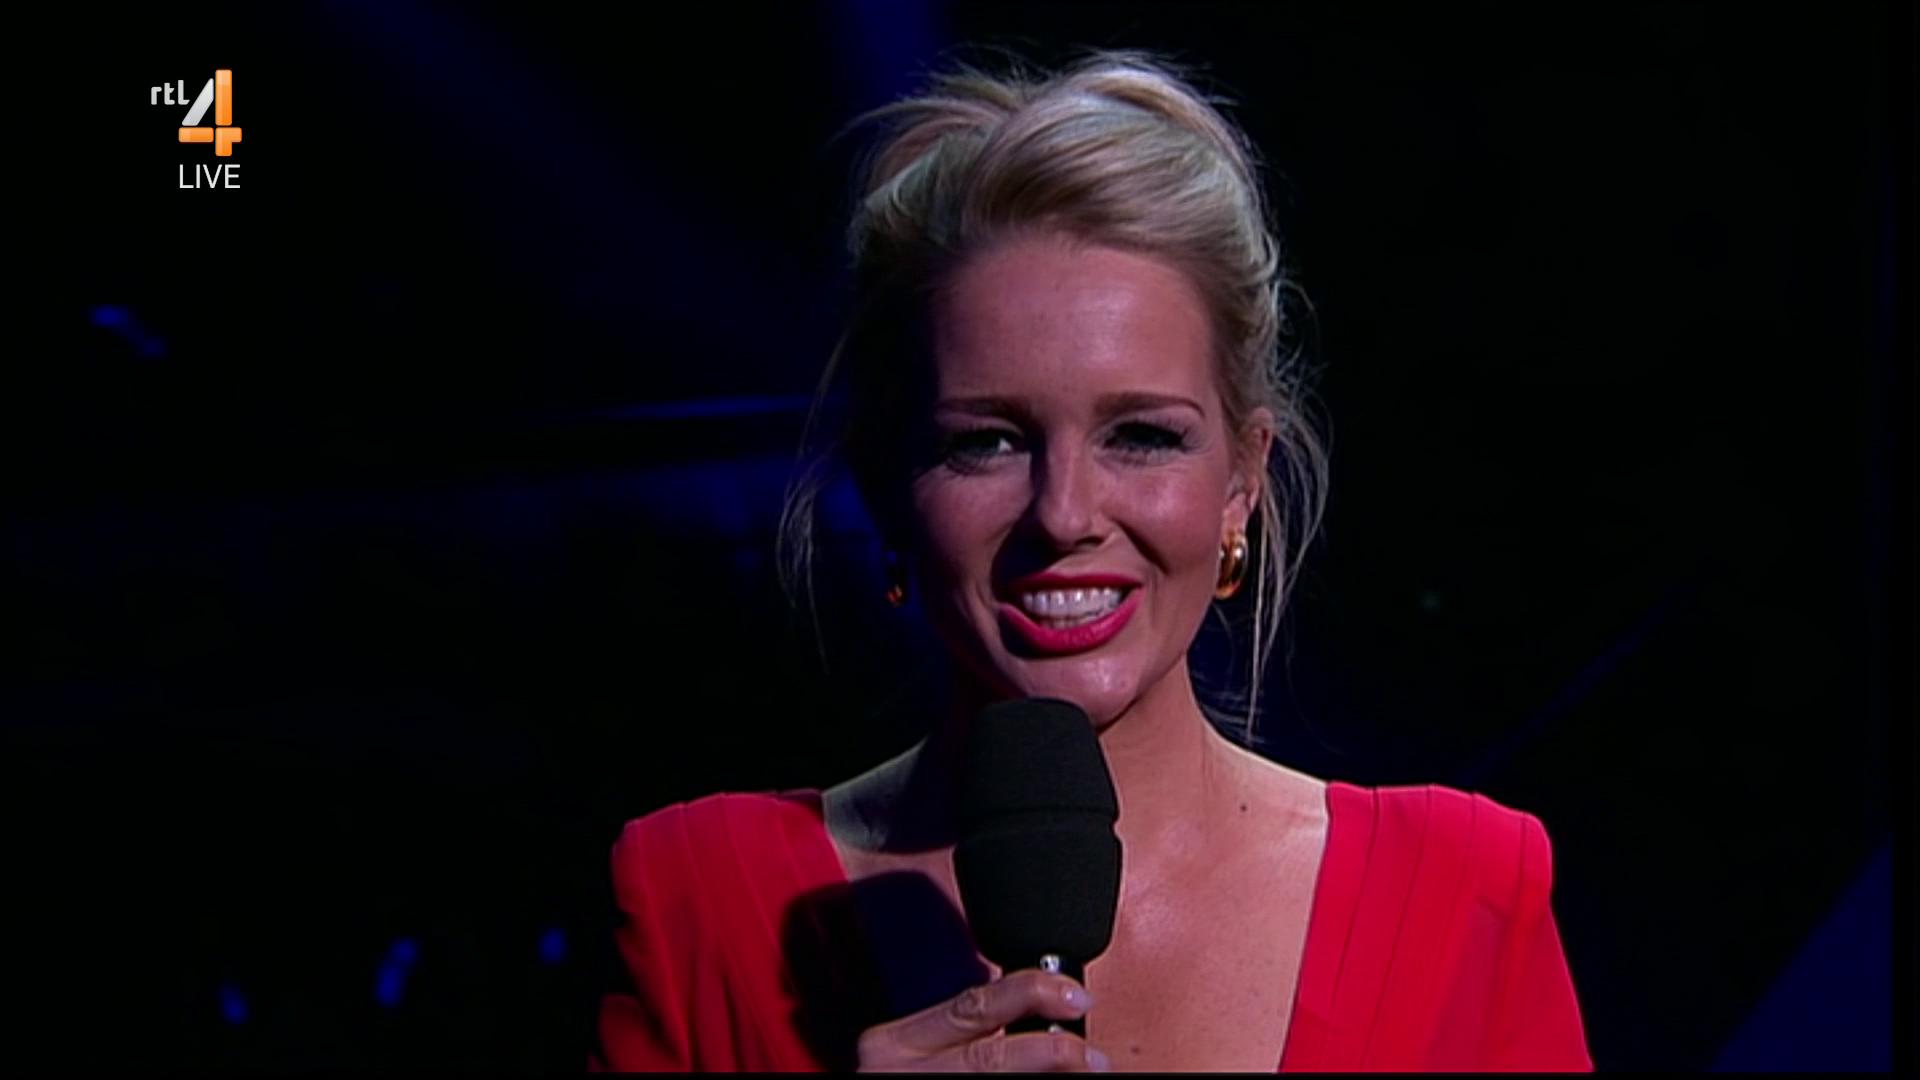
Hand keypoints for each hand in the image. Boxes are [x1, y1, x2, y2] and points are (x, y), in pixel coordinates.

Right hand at [855, 969, 1110, 1071]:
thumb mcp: (909, 1055)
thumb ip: (951, 1030)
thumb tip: (1021, 1006)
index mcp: (893, 1043)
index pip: (970, 1005)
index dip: (1028, 993)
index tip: (1072, 992)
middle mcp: (900, 1075)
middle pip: (988, 1056)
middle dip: (1051, 1052)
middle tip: (1092, 1052)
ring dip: (1049, 1078)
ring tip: (1089, 1071)